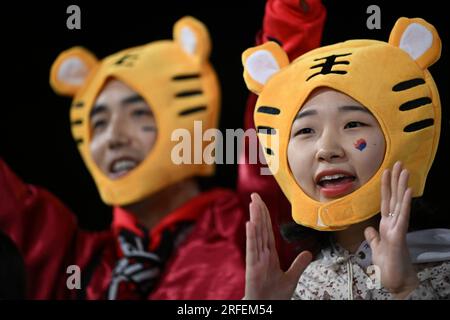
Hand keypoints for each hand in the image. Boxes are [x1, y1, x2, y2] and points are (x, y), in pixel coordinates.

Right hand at [244, 193, 311, 299]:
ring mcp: (256, 260)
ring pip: (256, 235)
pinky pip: (253, 249)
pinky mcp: (253, 267)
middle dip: (258, 212)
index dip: (264, 216)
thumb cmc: (274, 296)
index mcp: (269, 255)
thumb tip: (308, 253)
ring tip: (254, 203)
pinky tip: (250, 224)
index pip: (267, 231)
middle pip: (260, 229)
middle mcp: (261, 254)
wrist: (267, 308)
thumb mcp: (291, 278)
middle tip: (255, 195)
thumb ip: (298, 265)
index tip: (261, 203)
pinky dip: (251, 236)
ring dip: (255, 218)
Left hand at [364, 161, 418, 298]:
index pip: (385, 201)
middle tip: (398, 163)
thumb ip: (373, 238)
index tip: (386, 171)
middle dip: (395, 180)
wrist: (395, 281)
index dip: (385, 186)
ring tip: (404, 170)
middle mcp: (393, 223)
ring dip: (401, 186)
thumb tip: (369, 228)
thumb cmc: (388, 265)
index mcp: (387, 224)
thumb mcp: (376, 248)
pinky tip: (407, 191)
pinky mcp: (399, 235)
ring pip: (399, 203)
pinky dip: (404, 203)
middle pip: (394, 198)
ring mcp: (397, 228)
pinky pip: (402, 216)